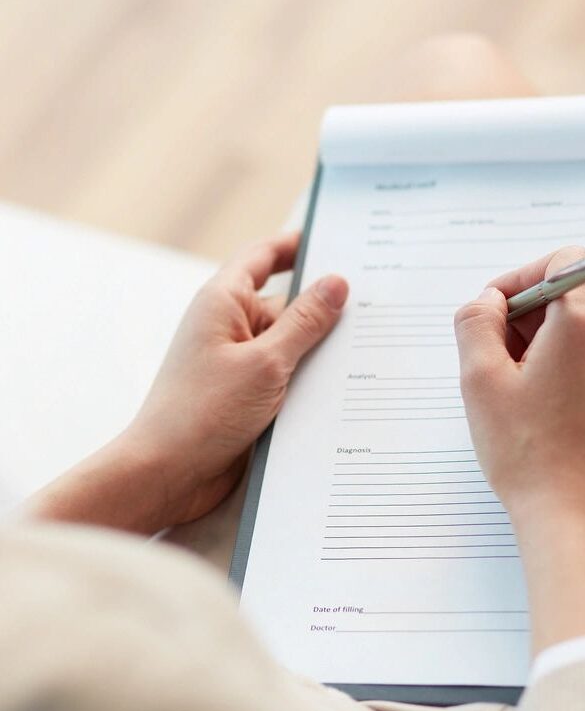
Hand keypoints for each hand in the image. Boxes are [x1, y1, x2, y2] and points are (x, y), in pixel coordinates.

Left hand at [129, 230, 347, 526]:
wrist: (167, 473)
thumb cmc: (202, 412)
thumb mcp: (266, 362)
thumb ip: (304, 323)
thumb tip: (336, 284)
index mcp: (223, 302)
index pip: (263, 257)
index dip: (295, 244)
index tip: (332, 237)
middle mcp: (229, 327)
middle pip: (284, 303)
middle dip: (322, 307)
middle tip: (372, 305)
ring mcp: (237, 361)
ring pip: (289, 343)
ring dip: (318, 349)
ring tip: (367, 348)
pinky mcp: (245, 394)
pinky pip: (284, 374)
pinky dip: (307, 377)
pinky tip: (341, 388)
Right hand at [454, 244, 584, 518]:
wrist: (572, 514)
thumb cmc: (530, 454)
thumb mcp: (480, 379)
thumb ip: (474, 322)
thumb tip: (486, 302)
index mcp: (582, 324)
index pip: (562, 262)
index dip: (520, 278)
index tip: (495, 308)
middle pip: (571, 292)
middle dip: (529, 312)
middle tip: (499, 350)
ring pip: (577, 323)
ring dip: (544, 338)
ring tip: (517, 381)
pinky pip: (581, 354)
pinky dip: (559, 360)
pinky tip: (538, 396)